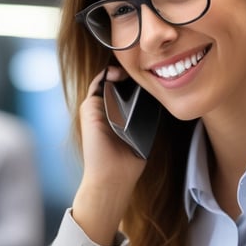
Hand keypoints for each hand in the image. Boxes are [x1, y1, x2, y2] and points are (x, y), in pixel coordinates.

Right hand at [72, 67, 147, 245]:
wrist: (112, 176)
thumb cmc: (128, 162)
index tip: (150, 76)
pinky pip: (97, 84)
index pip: (125, 92)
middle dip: (129, 74)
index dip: (135, 82)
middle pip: (116, 83)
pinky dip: (107, 74)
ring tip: (133, 69)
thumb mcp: (142, 135)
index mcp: (115, 117)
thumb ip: (145, 118)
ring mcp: (95, 108)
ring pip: (107, 81)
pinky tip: (120, 73)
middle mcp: (104, 110)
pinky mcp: (88, 109)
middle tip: (143, 69)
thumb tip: (156, 99)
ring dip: (119, 72)